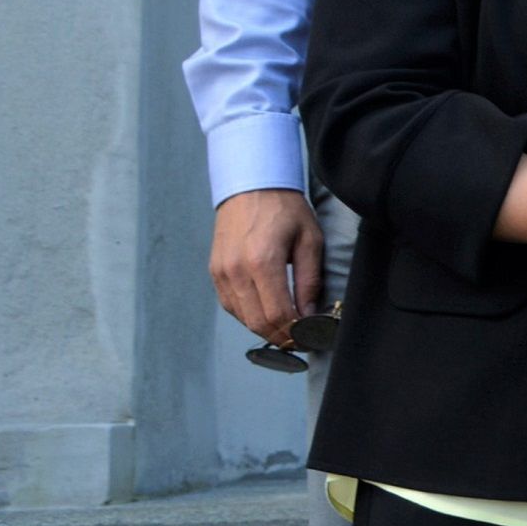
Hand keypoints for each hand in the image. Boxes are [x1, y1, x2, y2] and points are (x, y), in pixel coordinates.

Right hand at [210, 188, 325, 345]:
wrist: (251, 186)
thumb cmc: (284, 209)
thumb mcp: (309, 240)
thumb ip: (309, 281)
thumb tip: (309, 315)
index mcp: (262, 261)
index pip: (278, 314)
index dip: (295, 332)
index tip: (311, 336)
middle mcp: (236, 270)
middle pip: (258, 322)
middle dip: (282, 336)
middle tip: (301, 339)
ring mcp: (221, 273)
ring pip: (243, 318)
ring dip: (265, 329)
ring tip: (287, 329)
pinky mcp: (215, 272)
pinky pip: (231, 305)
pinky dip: (250, 315)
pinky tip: (267, 313)